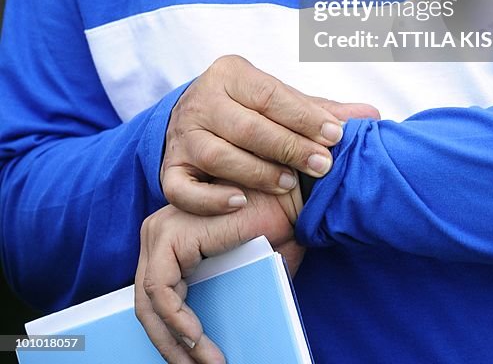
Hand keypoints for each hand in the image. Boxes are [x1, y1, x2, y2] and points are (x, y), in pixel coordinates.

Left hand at [135, 189, 302, 363]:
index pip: (156, 297)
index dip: (169, 336)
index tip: (192, 363)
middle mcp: (158, 232)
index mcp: (170, 238)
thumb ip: (221, 294)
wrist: (292, 197)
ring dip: (175, 341)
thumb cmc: (273, 227)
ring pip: (149, 302)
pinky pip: (161, 291)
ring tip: (205, 363)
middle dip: (169, 344)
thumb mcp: (241, 270)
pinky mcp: (172, 234)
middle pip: (148, 303)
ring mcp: (161, 231)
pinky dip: (176, 321)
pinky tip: (196, 341)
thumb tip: (212, 345)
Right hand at [161, 55, 379, 212]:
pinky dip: (209, 198)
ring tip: (289, 183)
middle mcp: (201, 100)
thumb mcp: (281, 101)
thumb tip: (372, 115)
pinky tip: (240, 202)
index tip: (336, 136)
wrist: (194, 115)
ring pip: (217, 156)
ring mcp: (182, 135)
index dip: (304, 117)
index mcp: (230, 73)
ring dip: (257, 172)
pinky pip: (181, 188)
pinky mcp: (169, 167)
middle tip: (322, 166)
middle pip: (247, 126)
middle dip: (289, 148)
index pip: (270, 95)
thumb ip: (321, 110)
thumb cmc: (249, 109)